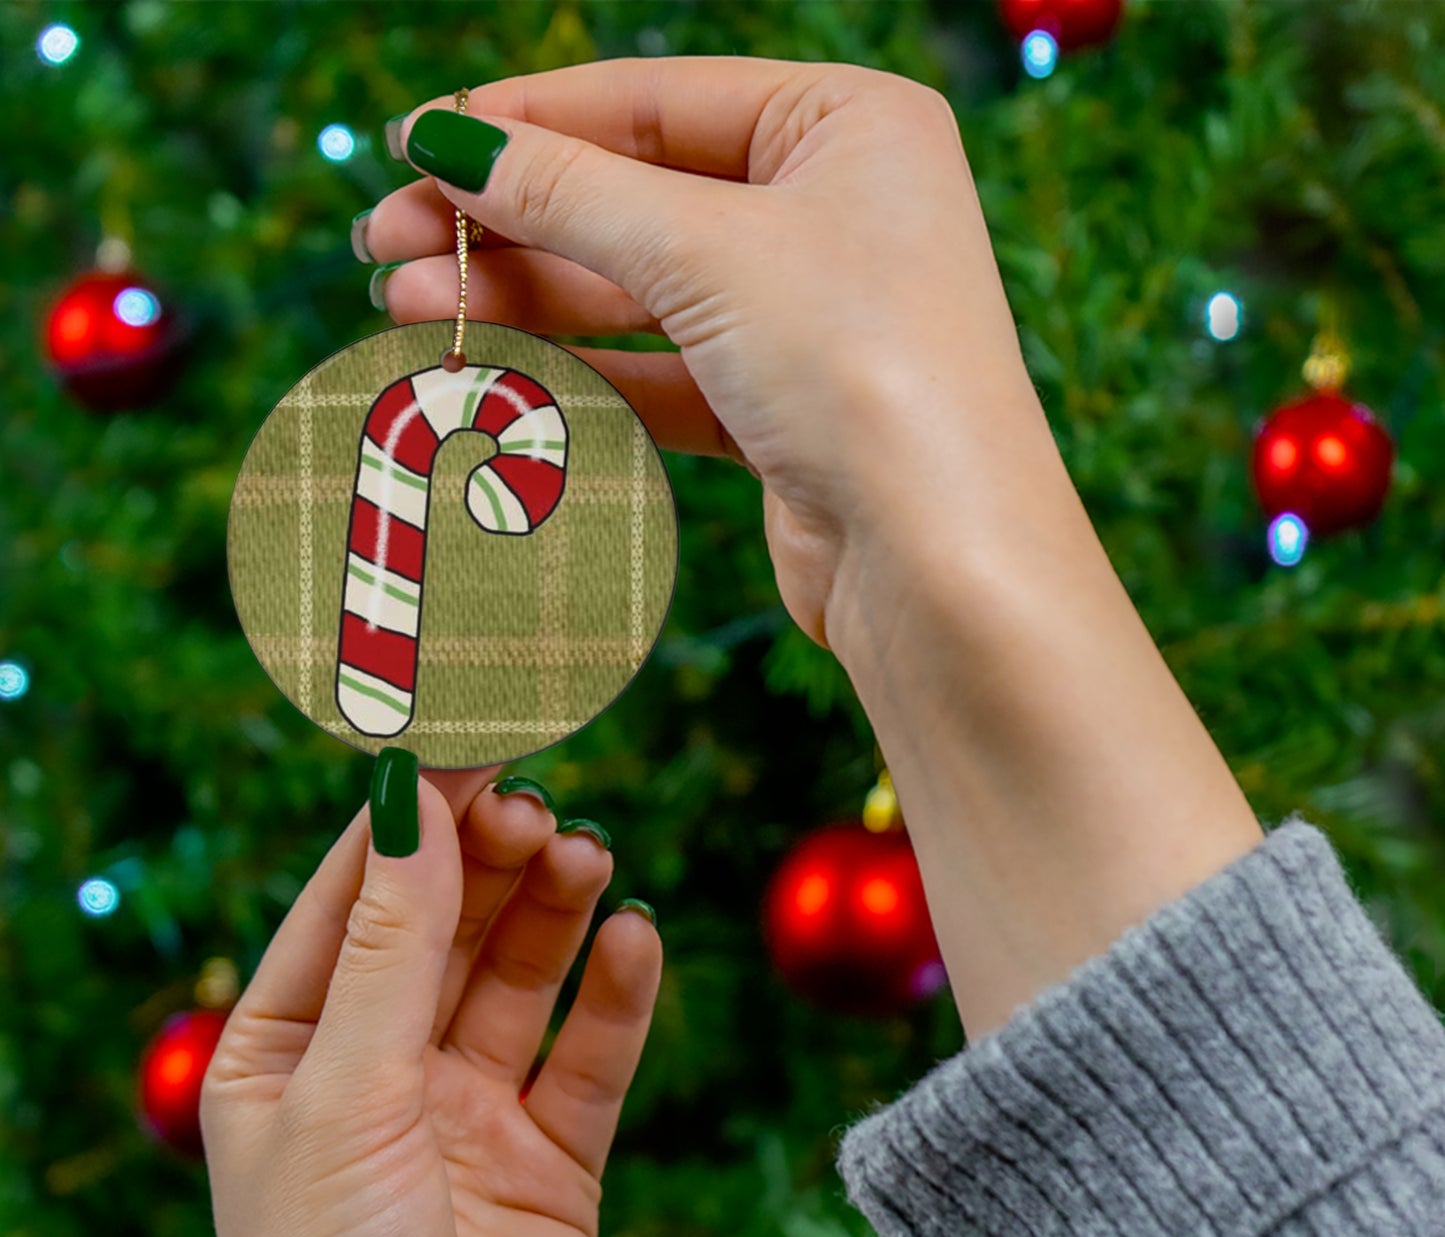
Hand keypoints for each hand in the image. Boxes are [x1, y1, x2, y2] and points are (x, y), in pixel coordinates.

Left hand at [201, 763, 661, 1236]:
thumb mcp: (345, 1096)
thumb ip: (391, 945)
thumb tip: (413, 799)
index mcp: (289, 1051)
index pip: (354, 898)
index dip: (411, 818)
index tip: (470, 739)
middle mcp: (380, 1071)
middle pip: (446, 925)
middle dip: (490, 860)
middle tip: (538, 807)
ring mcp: (469, 1113)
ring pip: (521, 976)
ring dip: (555, 910)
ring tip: (587, 856)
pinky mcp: (552, 1159)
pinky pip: (592, 1055)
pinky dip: (618, 994)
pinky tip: (635, 940)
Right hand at [361, 56, 1056, 660]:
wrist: (938, 562)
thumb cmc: (859, 368)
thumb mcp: (705, 251)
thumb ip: (570, 192)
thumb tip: (448, 141)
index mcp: (848, 125)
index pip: (654, 101)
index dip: (526, 121)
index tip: (414, 143)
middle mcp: (835, 211)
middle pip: (636, 197)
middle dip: (508, 221)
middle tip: (384, 243)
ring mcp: (809, 316)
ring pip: (639, 291)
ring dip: (524, 299)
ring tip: (405, 308)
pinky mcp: (782, 410)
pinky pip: (661, 373)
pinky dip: (578, 372)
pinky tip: (488, 369)